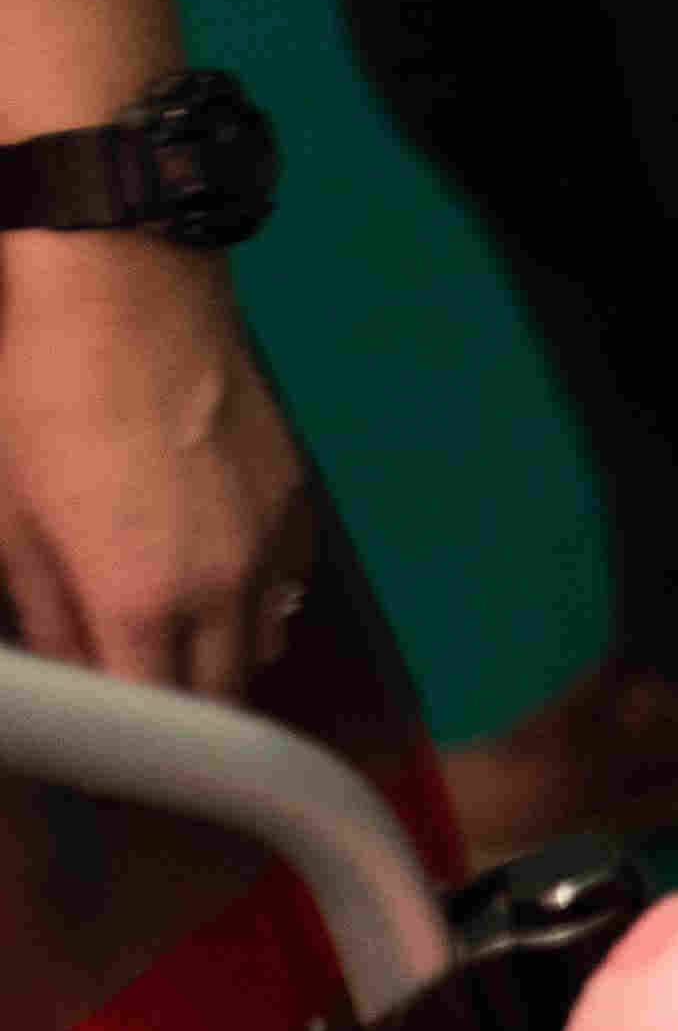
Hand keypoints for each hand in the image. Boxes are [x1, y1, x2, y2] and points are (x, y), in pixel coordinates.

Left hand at [0, 233, 312, 700]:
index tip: (103, 742)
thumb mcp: (5, 515)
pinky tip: (207, 567)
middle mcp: (224, 586)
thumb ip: (39, 612)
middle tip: (129, 691)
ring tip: (167, 630)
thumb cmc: (39, 394)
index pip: (154, 716)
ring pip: (262, 644)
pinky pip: (285, 584)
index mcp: (139, 598)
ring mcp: (271, 542)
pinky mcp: (295, 499)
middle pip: (223, 697)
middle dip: (178, 708)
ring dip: (219, 656)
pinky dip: (252, 600)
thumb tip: (64, 668)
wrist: (123, 287)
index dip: (126, 741)